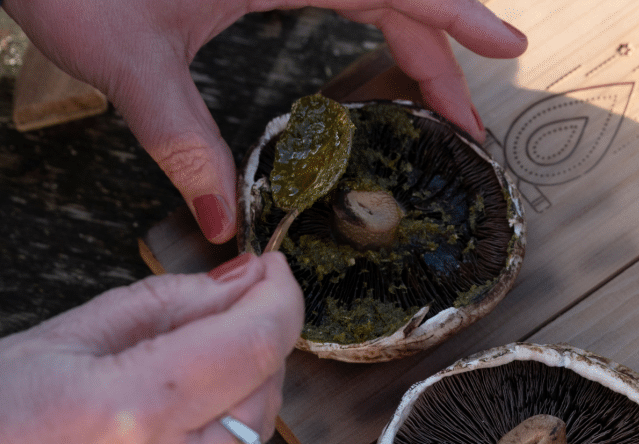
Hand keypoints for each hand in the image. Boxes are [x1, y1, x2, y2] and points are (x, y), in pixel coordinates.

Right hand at [0, 253, 302, 443]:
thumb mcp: (52, 341)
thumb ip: (159, 306)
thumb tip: (234, 283)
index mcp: (133, 410)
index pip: (254, 342)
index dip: (278, 297)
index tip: (272, 271)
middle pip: (265, 389)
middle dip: (256, 340)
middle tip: (220, 311)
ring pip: (256, 440)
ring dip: (241, 391)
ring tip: (185, 369)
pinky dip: (222, 440)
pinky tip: (178, 422)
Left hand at [1, 0, 526, 243]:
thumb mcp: (131, 66)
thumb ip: (183, 141)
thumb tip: (220, 227)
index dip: (453, 15)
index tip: (507, 47)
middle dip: (440, 45)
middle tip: (467, 116)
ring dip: (410, 30)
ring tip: (436, 91)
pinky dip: (370, 15)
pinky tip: (375, 54)